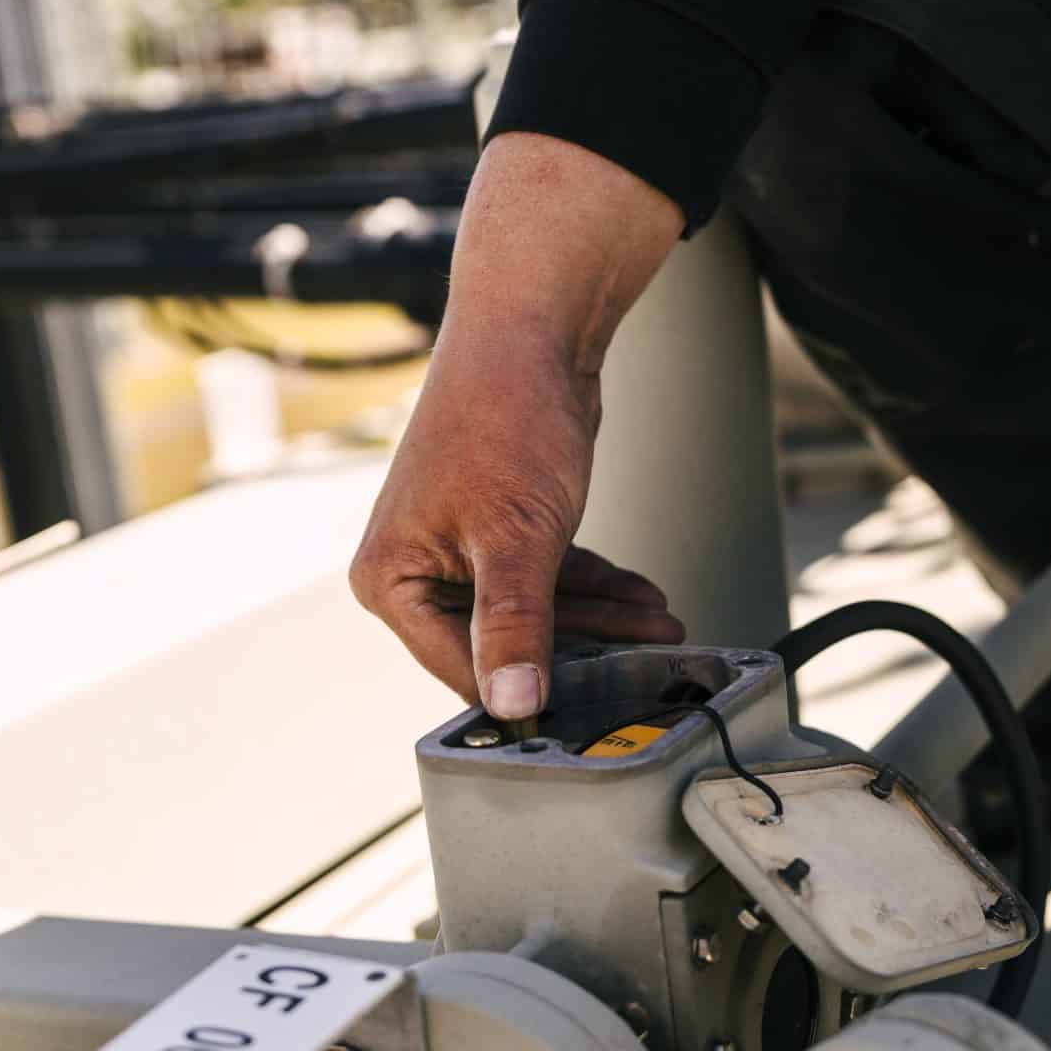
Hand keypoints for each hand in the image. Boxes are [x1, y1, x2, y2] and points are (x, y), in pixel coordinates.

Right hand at [349, 133, 686, 716]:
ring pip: (535, 610)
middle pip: (503, 641)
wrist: (531, 333)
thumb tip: (513, 701)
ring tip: (660, 624)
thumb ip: (516, 627)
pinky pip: (547, 579)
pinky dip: (594, 586)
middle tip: (646, 658)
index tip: (577, 717)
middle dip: (582, 647)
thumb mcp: (516, 539)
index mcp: (390, 578)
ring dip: (601, 619)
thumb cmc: (505, 418)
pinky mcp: (497, 530)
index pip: (457, 667)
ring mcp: (457, 549)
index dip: (521, 692)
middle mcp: (413, 568)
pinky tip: (641, 598)